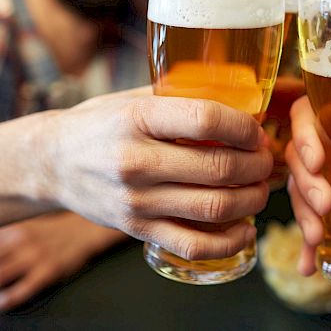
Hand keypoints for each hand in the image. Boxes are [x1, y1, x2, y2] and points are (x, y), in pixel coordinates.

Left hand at [0, 212, 125, 311]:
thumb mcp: (29, 228)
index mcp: (15, 231)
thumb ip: (7, 241)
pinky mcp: (48, 270)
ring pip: (0, 277)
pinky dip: (7, 299)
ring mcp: (35, 257)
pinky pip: (21, 290)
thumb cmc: (57, 231)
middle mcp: (22, 242)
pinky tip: (3, 303)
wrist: (88, 229)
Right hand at [36, 88, 272, 261]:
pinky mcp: (137, 230)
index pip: (206, 120)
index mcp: (138, 119)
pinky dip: (229, 241)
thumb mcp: (132, 99)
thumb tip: (236, 101)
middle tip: (266, 159)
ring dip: (252, 199)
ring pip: (214, 207)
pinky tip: (246, 229)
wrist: (52, 162)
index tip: (257, 131)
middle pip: (218, 167)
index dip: (244, 126)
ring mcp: (137, 201)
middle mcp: (137, 162)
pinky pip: (193, 244)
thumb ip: (179, 98)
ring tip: (261, 188)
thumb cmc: (99, 124)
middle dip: (257, 164)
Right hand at [285, 95, 330, 275]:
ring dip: (303, 214)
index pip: (304, 114)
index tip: (318, 161)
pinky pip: (311, 219)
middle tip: (326, 204)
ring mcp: (323, 174)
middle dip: (306, 184)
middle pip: (297, 157)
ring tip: (317, 238)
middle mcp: (322, 141)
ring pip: (298, 190)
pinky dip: (307, 245)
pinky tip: (309, 265)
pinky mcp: (329, 203)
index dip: (303, 136)